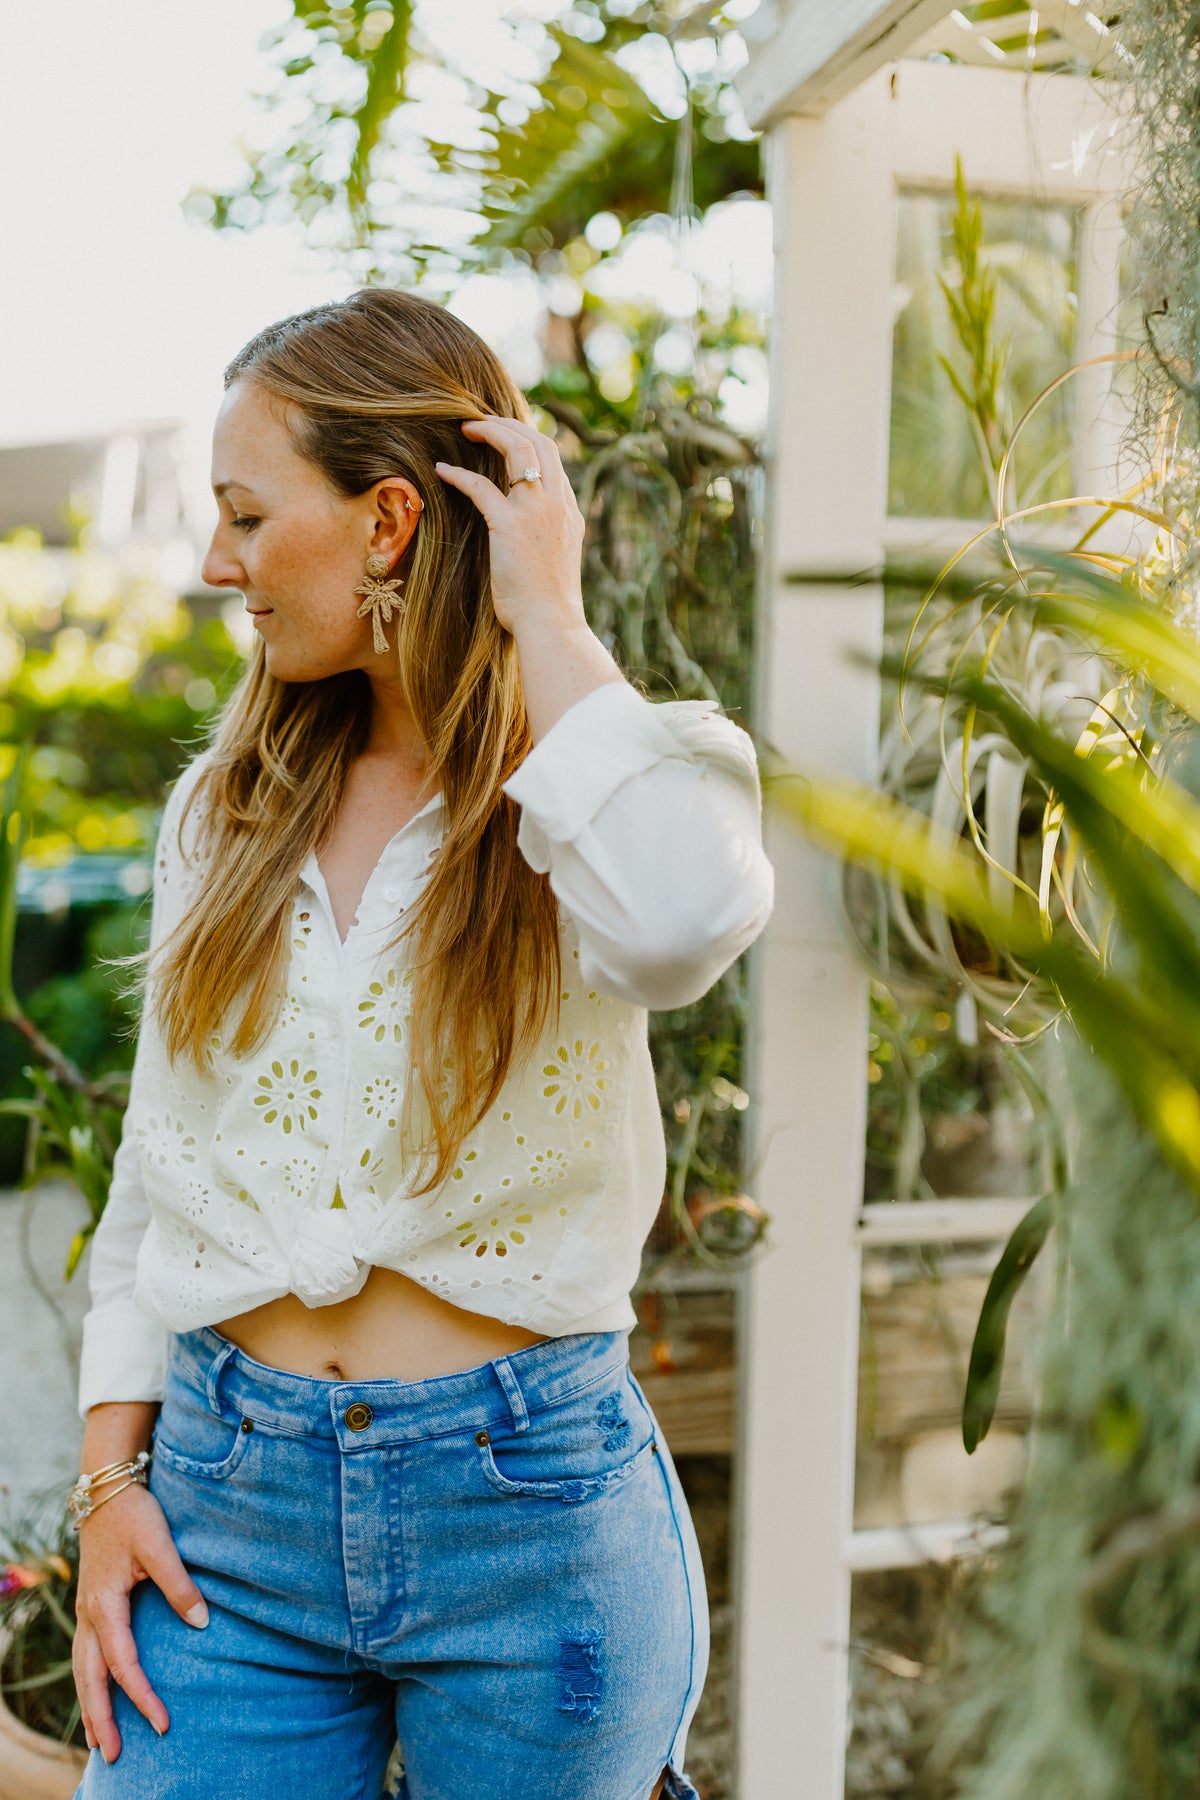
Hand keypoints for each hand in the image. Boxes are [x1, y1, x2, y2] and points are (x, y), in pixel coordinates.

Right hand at [73, 1483, 208, 1763]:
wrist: (106, 1488)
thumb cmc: (134, 1515)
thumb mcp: (160, 1545)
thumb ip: (180, 1585)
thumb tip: (202, 1623)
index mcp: (104, 1604)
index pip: (123, 1663)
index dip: (141, 1695)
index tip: (161, 1722)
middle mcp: (89, 1614)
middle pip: (90, 1678)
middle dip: (100, 1718)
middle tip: (112, 1755)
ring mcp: (86, 1611)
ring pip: (82, 1669)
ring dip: (90, 1705)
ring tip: (98, 1740)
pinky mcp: (90, 1605)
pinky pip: (85, 1654)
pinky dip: (89, 1682)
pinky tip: (98, 1694)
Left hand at [434, 416, 586, 636]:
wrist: (552, 624)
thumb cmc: (549, 605)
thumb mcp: (556, 561)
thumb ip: (547, 537)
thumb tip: (528, 537)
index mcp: (569, 512)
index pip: (553, 460)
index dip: (529, 440)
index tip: (507, 436)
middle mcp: (557, 504)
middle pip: (539, 443)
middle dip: (510, 425)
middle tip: (483, 422)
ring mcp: (536, 512)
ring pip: (518, 450)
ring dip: (491, 432)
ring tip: (467, 428)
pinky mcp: (510, 525)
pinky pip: (481, 487)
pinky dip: (459, 475)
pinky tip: (442, 471)